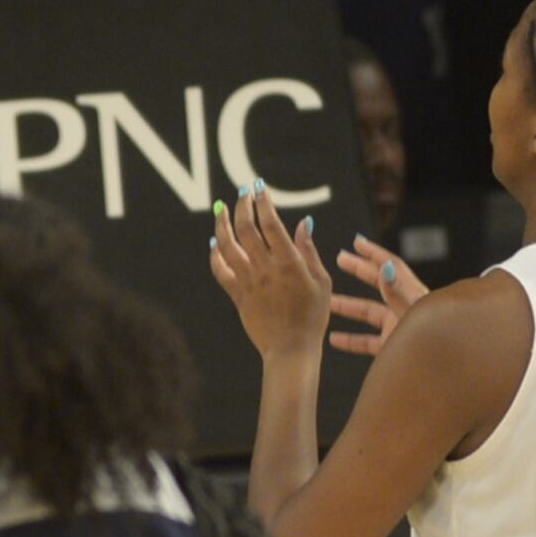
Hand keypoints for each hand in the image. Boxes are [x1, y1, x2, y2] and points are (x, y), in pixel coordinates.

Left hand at [209, 188, 334, 360]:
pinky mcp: (237, 295)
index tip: (259, 187)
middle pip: (246, 229)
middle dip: (242, 206)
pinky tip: (214, 242)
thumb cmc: (313, 316)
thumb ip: (309, 250)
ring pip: (227, 246)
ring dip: (221, 224)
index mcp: (289, 263)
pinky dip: (214, 254)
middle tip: (242, 192)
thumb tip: (304, 223)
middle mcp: (265, 269)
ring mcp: (248, 282)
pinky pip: (220, 270)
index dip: (263, 203)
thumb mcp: (321, 281)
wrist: (291, 349)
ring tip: (220, 208)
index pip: (271, 224)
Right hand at [327, 237, 424, 357]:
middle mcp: (404, 308)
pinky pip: (367, 341)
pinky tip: (333, 339)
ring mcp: (398, 327)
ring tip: (328, 299)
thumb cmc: (436, 341)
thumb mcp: (414, 313)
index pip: (392, 266)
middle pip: (378, 284)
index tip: (356, 242)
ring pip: (368, 312)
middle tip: (340, 259)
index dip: (374, 253)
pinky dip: (350, 340)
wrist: (444, 372)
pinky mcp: (393, 347)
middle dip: (359, 270)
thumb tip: (385, 266)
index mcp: (412, 295)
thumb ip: (398, 292)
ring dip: (348, 306)